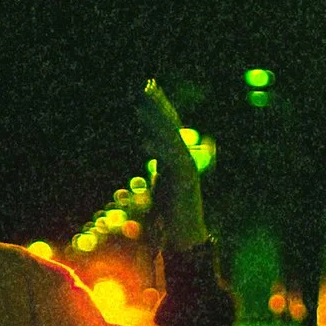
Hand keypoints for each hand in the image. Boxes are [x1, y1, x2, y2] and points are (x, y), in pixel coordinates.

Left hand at [136, 80, 208, 249]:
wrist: (186, 238)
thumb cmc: (170, 217)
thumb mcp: (160, 186)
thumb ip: (157, 168)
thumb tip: (148, 154)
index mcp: (176, 159)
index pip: (168, 127)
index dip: (158, 107)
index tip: (146, 89)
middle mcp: (184, 159)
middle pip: (171, 127)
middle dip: (158, 106)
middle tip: (145, 86)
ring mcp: (186, 169)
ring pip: (170, 140)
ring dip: (155, 123)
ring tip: (139, 108)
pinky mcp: (185, 181)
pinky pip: (170, 162)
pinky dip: (157, 150)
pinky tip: (143, 141)